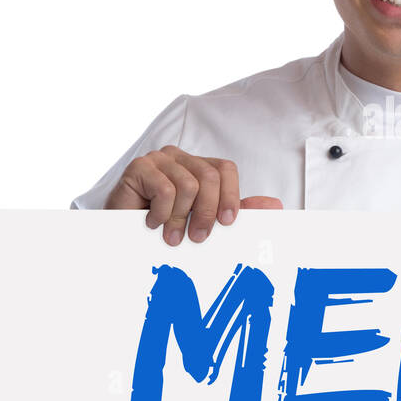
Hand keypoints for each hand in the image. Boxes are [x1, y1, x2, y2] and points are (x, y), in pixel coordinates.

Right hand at [106, 145, 282, 244]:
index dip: (231, 196)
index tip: (228, 224)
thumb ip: (238, 213)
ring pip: (188, 184)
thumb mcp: (207, 224)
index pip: (225, 169)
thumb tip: (275, 205)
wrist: (125, 242)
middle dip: (207, 213)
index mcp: (197, 167)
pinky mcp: (139, 168)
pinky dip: (162, 213)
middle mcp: (179, 158)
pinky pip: (165, 188)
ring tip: (171, 236)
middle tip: (197, 238)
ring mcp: (158, 160)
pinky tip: (152, 223)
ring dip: (181, 218)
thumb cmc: (166, 232)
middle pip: (210, 176)